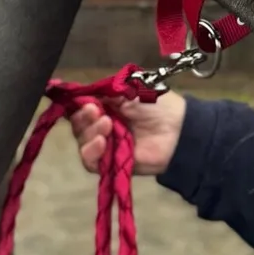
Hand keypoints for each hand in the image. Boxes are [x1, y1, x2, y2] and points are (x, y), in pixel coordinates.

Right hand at [70, 90, 186, 176]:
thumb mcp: (129, 89)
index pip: (81, 107)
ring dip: (89, 133)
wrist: (176, 129)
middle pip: (78, 126)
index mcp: (106, 106)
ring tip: (106, 125)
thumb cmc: (155, 104)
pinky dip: (91, 152)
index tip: (81, 101)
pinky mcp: (110, 164)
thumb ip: (103, 92)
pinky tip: (102, 142)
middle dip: (83, 118)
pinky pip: (90, 162)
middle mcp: (102, 126)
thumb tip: (79, 93)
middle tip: (95, 112)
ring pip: (82, 143)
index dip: (77, 105)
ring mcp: (106, 146)